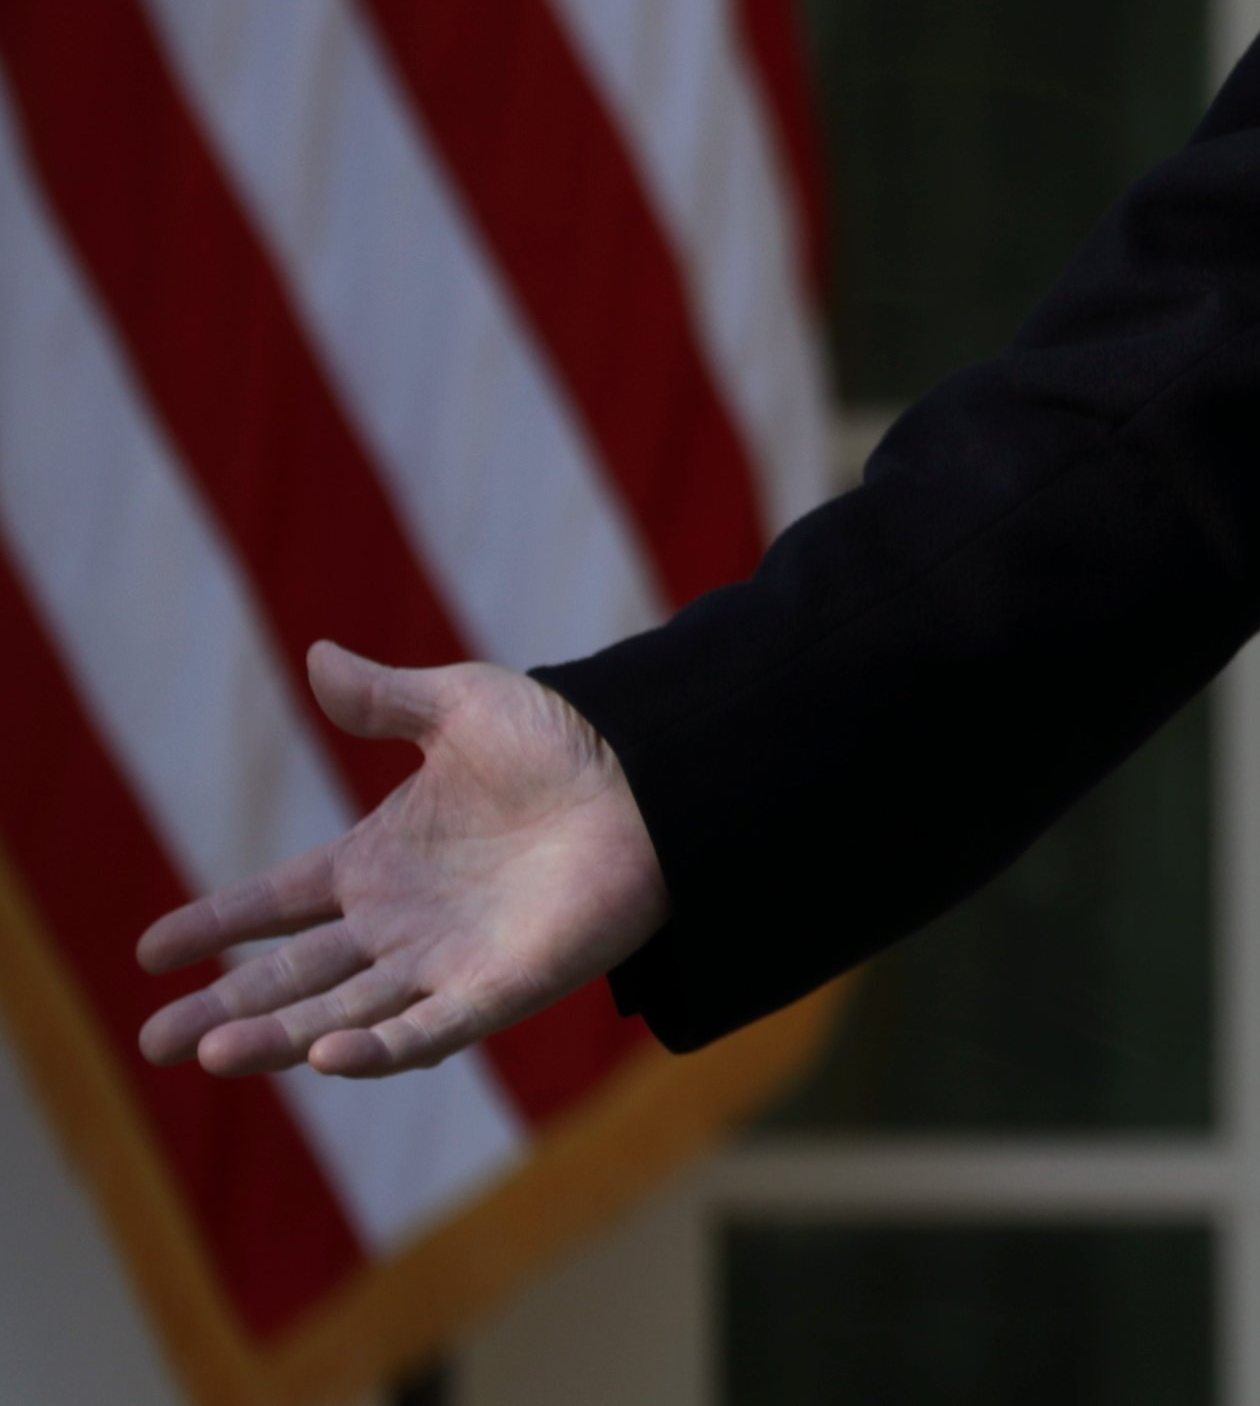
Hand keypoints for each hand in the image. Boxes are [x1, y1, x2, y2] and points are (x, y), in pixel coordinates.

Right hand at [133, 644, 666, 1079]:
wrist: (656, 775)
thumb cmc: (564, 743)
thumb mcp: (462, 707)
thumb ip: (385, 697)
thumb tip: (317, 655)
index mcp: (379, 861)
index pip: (277, 903)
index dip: (216, 924)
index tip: (149, 952)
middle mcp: (401, 922)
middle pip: (294, 977)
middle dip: (225, 1009)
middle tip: (152, 1044)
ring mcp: (447, 960)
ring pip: (344, 1014)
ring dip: (280, 1037)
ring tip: (211, 1054)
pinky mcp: (502, 987)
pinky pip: (431, 1028)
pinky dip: (380, 1048)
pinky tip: (326, 1058)